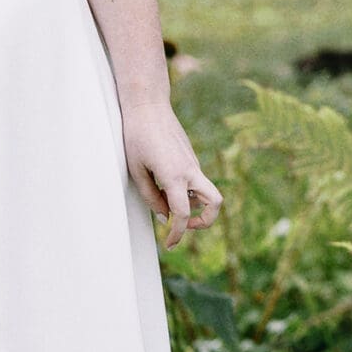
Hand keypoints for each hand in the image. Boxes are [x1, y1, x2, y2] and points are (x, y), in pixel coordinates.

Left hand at [122, 104, 222, 250]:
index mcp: (174, 176)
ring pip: (207, 192)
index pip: (183, 214)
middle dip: (205, 222)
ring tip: (169, 205)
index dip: (177, 233)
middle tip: (182, 226)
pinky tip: (164, 185)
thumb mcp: (136, 171)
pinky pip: (196, 181)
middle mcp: (190, 171)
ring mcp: (193, 163)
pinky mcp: (191, 158)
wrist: (148, 106)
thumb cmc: (137, 137)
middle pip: (215, 203)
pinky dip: (188, 192)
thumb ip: (150, 197)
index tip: (169, 244)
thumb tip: (163, 216)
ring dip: (195, 206)